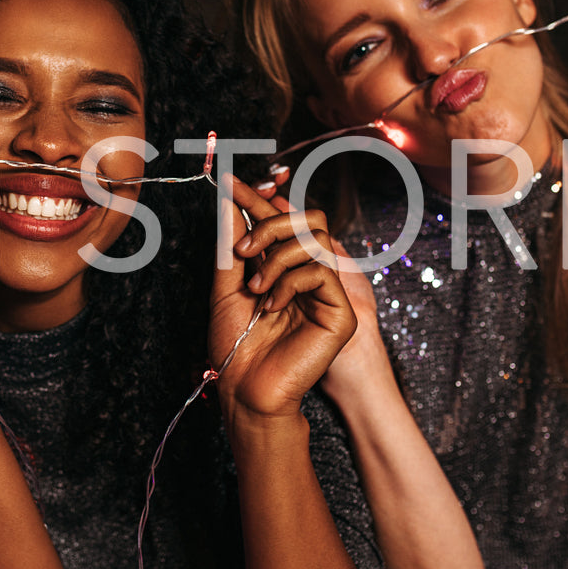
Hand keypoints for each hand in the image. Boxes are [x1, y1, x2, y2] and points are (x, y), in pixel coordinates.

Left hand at [210, 175, 355, 424]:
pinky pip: (320, 272)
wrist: (245, 388)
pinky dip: (290, 282)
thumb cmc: (236, 345)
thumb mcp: (227, 286)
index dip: (257, 198)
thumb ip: (232, 245)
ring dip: (276, 257)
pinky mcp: (340, 312)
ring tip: (255, 288)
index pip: (278, 222)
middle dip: (271, 224)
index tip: (230, 181)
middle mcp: (307, 275)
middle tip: (243, 249)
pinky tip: (272, 305)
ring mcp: (327, 292)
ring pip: (313, 242)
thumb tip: (230, 202)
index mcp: (282, 268)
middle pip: (305, 220)